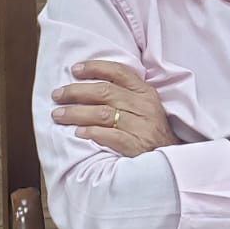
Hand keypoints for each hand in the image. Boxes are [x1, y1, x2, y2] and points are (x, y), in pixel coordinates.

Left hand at [52, 61, 180, 156]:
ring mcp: (142, 126)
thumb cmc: (152, 132)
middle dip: (76, 92)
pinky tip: (78, 133)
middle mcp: (144, 106)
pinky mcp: (138, 146)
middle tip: (57, 94)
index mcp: (145, 93)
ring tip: (59, 115)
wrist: (172, 161)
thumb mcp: (146, 107)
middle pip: (105, 92)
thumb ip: (125, 95)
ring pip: (103, 114)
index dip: (95, 68)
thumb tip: (89, 86)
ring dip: (77, 113)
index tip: (74, 69)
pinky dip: (92, 133)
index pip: (119, 72)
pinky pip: (111, 136)